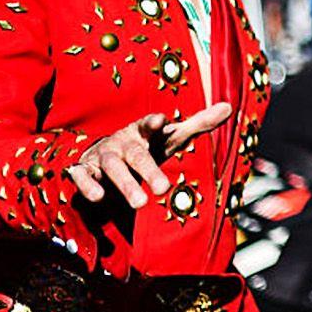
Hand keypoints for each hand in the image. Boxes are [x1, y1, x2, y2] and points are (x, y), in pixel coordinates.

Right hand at [66, 102, 232, 208]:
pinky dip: (88, 186)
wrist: (103, 156)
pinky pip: (83, 177)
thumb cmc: (145, 146)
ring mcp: (102, 156)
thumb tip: (229, 107)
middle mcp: (122, 142)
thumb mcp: (170, 137)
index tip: (160, 121)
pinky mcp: (85, 171)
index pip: (148, 126)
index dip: (153, 123)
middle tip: (163, 189)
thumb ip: (197, 124)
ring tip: (140, 203)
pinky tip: (97, 197)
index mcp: (142, 132)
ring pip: (112, 168)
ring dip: (124, 184)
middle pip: (136, 155)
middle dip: (148, 170)